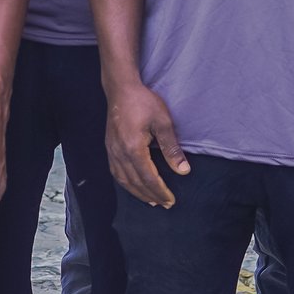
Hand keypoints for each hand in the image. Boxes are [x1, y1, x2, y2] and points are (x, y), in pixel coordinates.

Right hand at [104, 79, 187, 206]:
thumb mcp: (163, 122)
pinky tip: (133, 186)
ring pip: (123, 180)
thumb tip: (183, 170)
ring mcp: (112, 151)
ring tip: (151, 200)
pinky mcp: (109, 147)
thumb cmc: (143, 102)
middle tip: (165, 204)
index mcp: (133, 148)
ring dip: (137, 193)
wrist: (121, 88)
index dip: (160, 191)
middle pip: (135, 182)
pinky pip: (116, 172)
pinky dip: (126, 183)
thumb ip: (172, 149)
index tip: (171, 201)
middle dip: (151, 195)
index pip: (148, 178)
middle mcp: (119, 153)